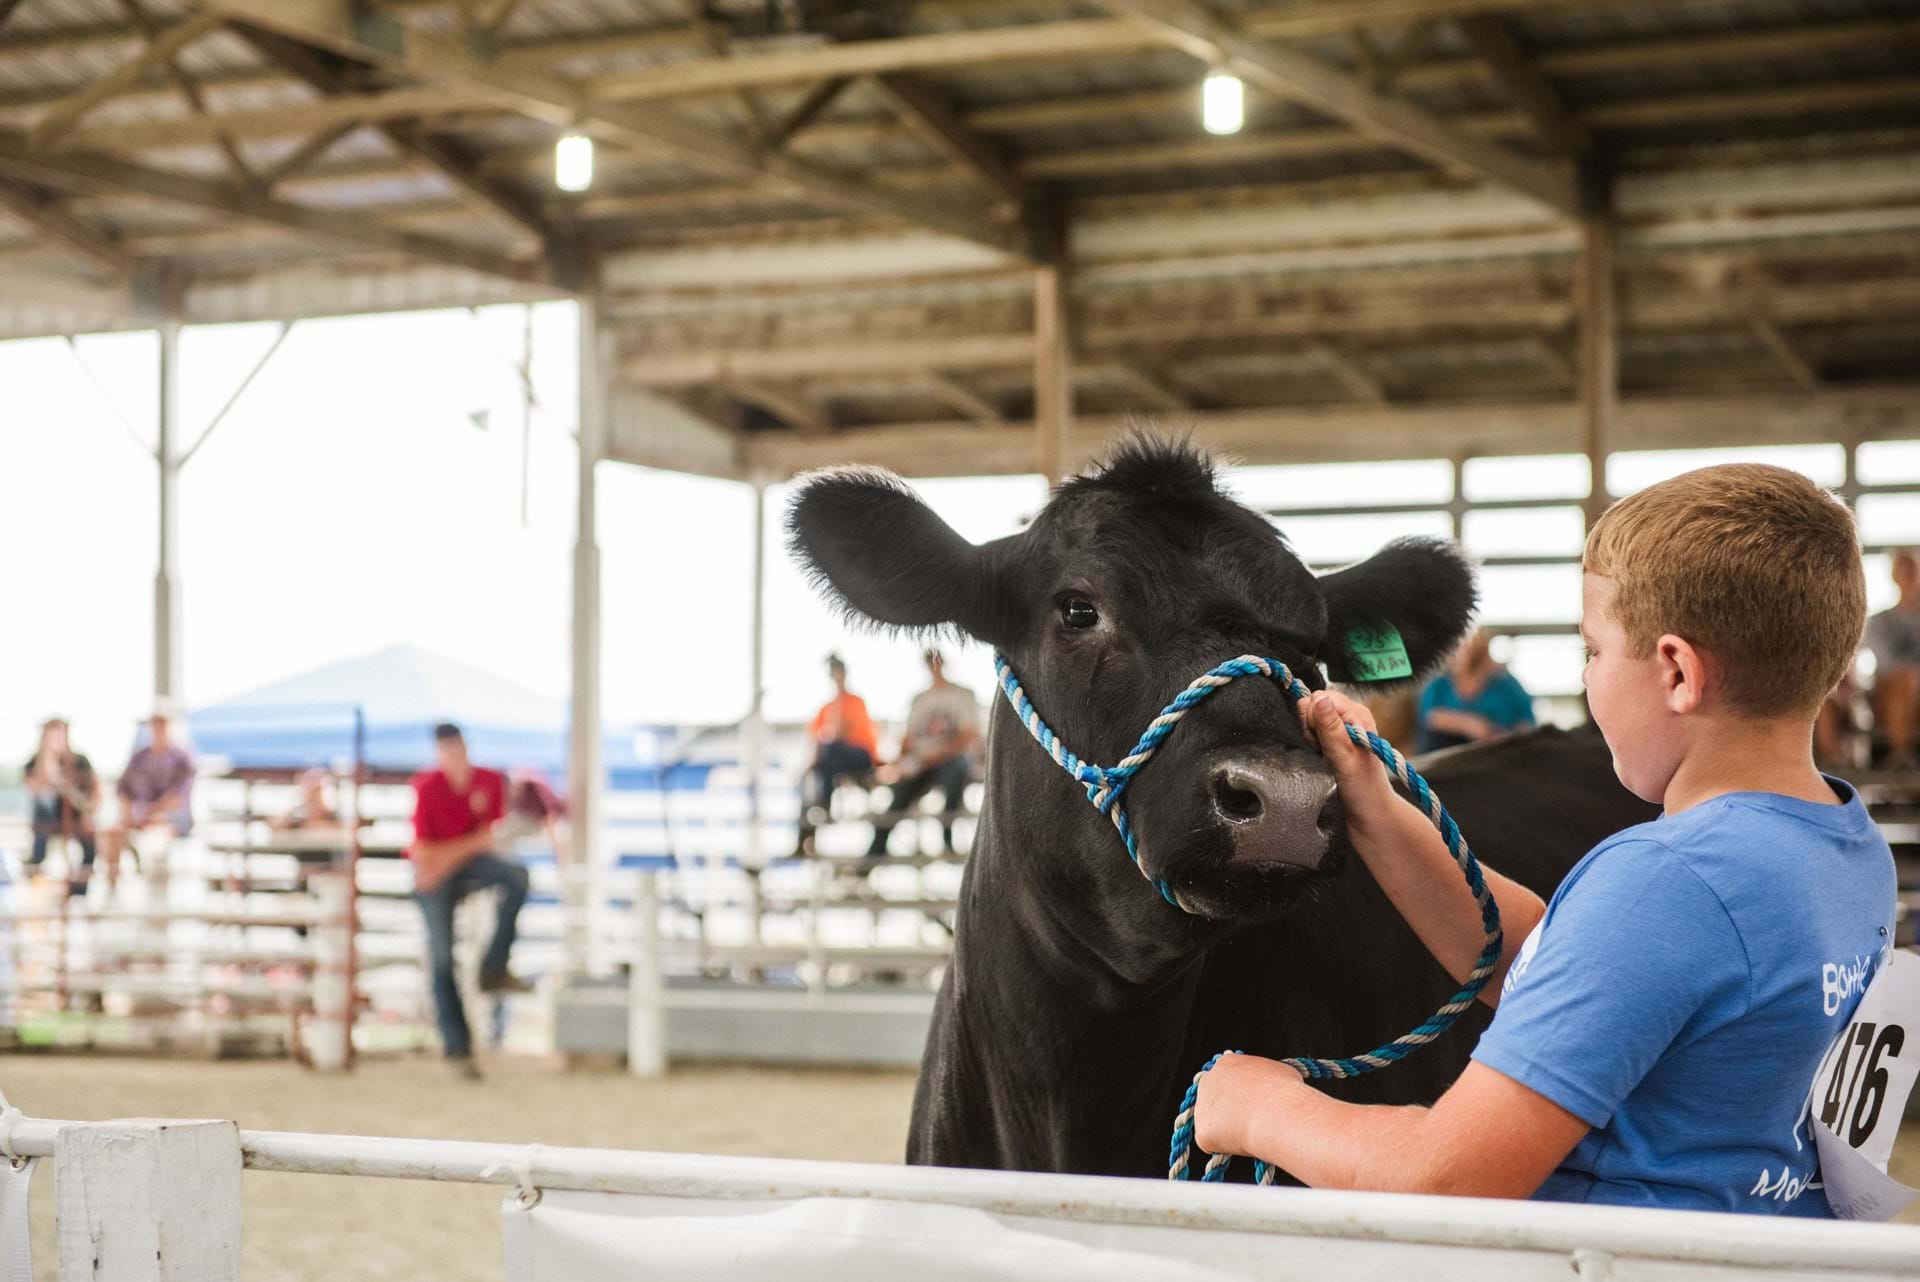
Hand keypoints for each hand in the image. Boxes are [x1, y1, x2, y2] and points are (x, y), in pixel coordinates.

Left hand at [1195, 1052, 1307, 1157]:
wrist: (1276, 1114)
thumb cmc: (1284, 1092)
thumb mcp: (1281, 1072)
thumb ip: (1268, 1077)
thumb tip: (1275, 1086)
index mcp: (1227, 1064)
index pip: (1229, 1080)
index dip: (1241, 1095)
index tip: (1254, 1105)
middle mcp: (1208, 1081)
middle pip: (1215, 1100)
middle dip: (1228, 1111)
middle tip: (1250, 1122)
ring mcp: (1202, 1106)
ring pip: (1213, 1123)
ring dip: (1227, 1130)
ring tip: (1251, 1133)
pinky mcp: (1202, 1131)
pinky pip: (1213, 1144)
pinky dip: (1227, 1148)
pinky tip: (1243, 1143)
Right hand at [1298, 690, 1395, 832]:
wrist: (1369, 815)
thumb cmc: (1363, 789)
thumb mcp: (1345, 758)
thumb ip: (1331, 728)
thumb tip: (1319, 699)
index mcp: (1357, 713)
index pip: (1320, 697)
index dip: (1313, 717)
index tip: (1320, 740)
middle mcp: (1348, 717)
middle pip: (1311, 706)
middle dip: (1309, 728)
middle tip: (1322, 751)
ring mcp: (1339, 730)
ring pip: (1307, 720)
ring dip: (1308, 738)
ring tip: (1322, 757)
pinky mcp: (1330, 742)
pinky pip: (1308, 733)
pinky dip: (1308, 745)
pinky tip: (1318, 759)